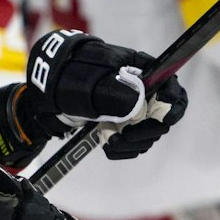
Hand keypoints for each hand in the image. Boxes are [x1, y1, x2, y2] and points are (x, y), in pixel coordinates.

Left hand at [21, 30, 187, 159]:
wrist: (47, 92)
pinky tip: (107, 145)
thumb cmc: (69, 77)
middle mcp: (142, 91)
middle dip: (147, 130)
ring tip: (110, 141)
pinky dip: (122, 148)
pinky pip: (133, 143)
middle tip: (126, 135)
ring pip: (149, 134)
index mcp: (141, 71)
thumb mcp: (91, 82)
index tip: (163, 118)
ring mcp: (133, 109)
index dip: (172, 103)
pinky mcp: (122, 125)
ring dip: (133, 143)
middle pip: (163, 116)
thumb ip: (115, 91)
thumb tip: (138, 102)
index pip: (171, 87)